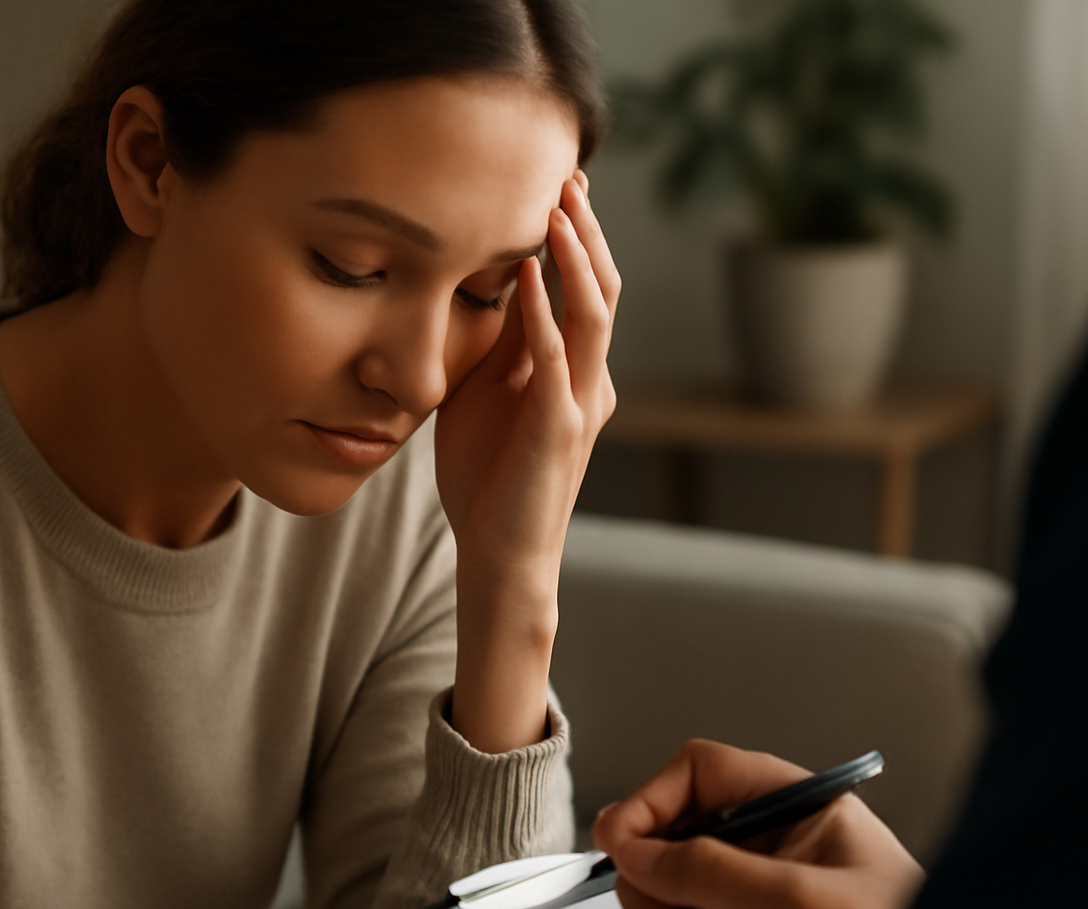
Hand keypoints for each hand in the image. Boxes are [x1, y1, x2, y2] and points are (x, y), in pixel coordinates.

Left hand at [434, 170, 619, 751]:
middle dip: (585, 231)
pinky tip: (530, 276)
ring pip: (593, 314)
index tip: (556, 185)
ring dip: (575, 259)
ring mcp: (579, 405)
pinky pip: (556, 362)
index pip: (583, 287)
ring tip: (557, 210)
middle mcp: (588, 380)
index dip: (576, 237)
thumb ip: (499, 345)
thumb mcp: (486, 395)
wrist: (498, 553)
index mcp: (573, 371)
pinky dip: (545, 315)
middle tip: (567, 176)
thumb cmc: (487, 478)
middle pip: (601, 287)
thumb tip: (490, 288)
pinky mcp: (559, 431)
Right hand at [591, 740, 924, 908]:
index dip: (651, 800)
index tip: (621, 840)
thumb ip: (704, 868)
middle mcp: (760, 846)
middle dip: (652, 886)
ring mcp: (744, 898)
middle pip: (662, 838)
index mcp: (787, 807)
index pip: (696, 773)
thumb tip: (633, 845)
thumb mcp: (793, 900)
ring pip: (657, 892)